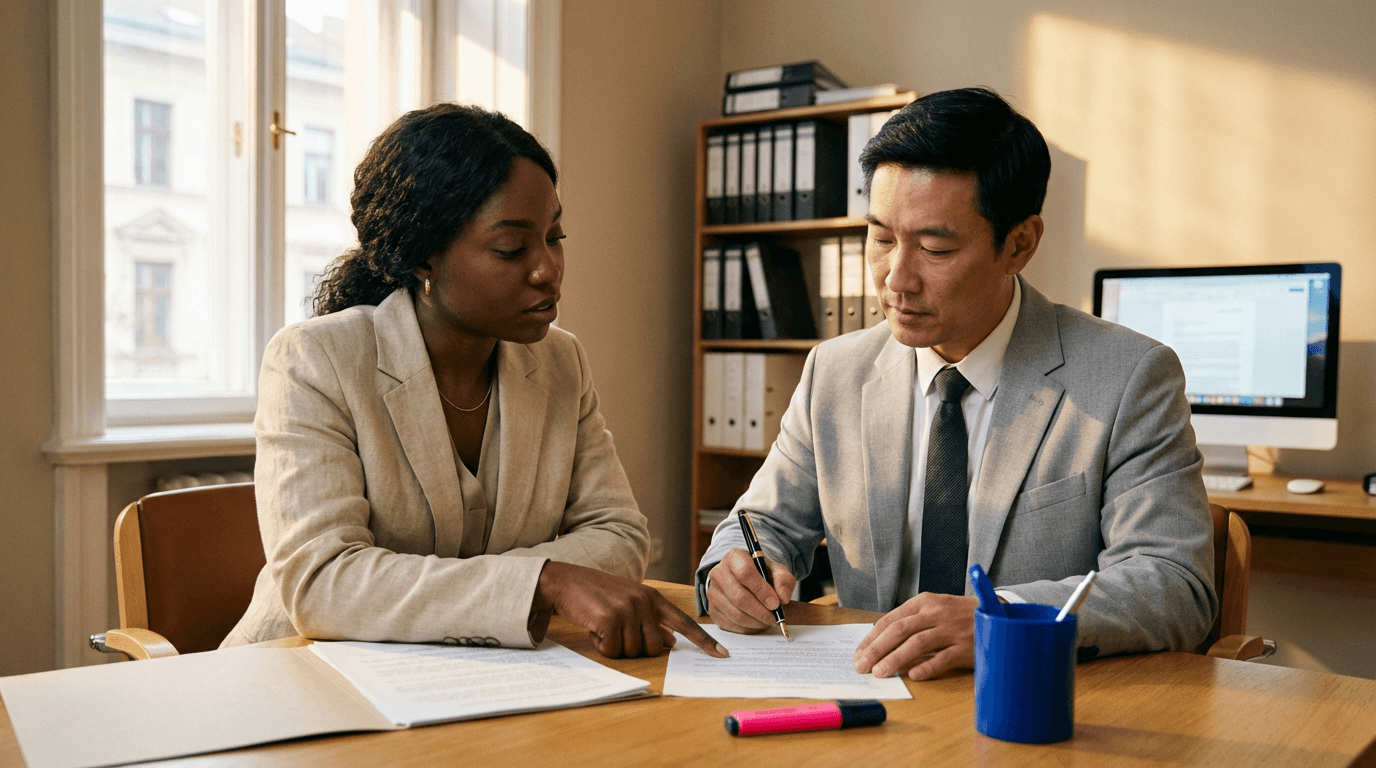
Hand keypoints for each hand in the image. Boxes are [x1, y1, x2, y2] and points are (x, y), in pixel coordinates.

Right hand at [535, 561, 727, 658]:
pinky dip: (601, 645)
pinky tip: (594, 629)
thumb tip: (670, 642)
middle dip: (636, 648)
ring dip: (615, 646)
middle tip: (618, 632)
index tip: (722, 654)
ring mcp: (627, 609)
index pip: (684, 622)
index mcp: (653, 598)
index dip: (703, 640)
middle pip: (655, 648)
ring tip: (604, 626)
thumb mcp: (630, 601)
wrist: (566, 581)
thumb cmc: (599, 594)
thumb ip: (652, 619)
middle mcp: (644, 602)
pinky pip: (612, 650)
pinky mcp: (609, 618)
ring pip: (633, 651)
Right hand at [705, 548, 796, 634]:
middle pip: (739, 597)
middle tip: (774, 618)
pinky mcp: (712, 609)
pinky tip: (757, 624)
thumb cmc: (761, 574)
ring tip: (768, 622)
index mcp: (734, 557)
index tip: (775, 604)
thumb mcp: (776, 571)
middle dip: (760, 612)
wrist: (745, 579)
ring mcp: (712, 592)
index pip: (745, 573)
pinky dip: (747, 628)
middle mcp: (719, 573)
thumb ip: (783, 581)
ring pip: (735, 614)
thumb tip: (783, 598)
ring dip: (755, 622)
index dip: (761, 591)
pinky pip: (729, 624)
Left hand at [853, 593, 977, 679]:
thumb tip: (881, 645)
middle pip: (900, 630)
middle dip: (877, 649)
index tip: (859, 653)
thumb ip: (912, 623)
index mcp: (925, 602)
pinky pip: (943, 658)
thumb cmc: (960, 616)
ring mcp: (952, 630)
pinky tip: (913, 676)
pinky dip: (927, 667)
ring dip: (895, 659)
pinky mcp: (967, 647)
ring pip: (918, 644)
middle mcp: (937, 613)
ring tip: (880, 673)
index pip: (890, 619)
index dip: (872, 638)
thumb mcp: (935, 610)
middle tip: (862, 666)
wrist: (999, 615)